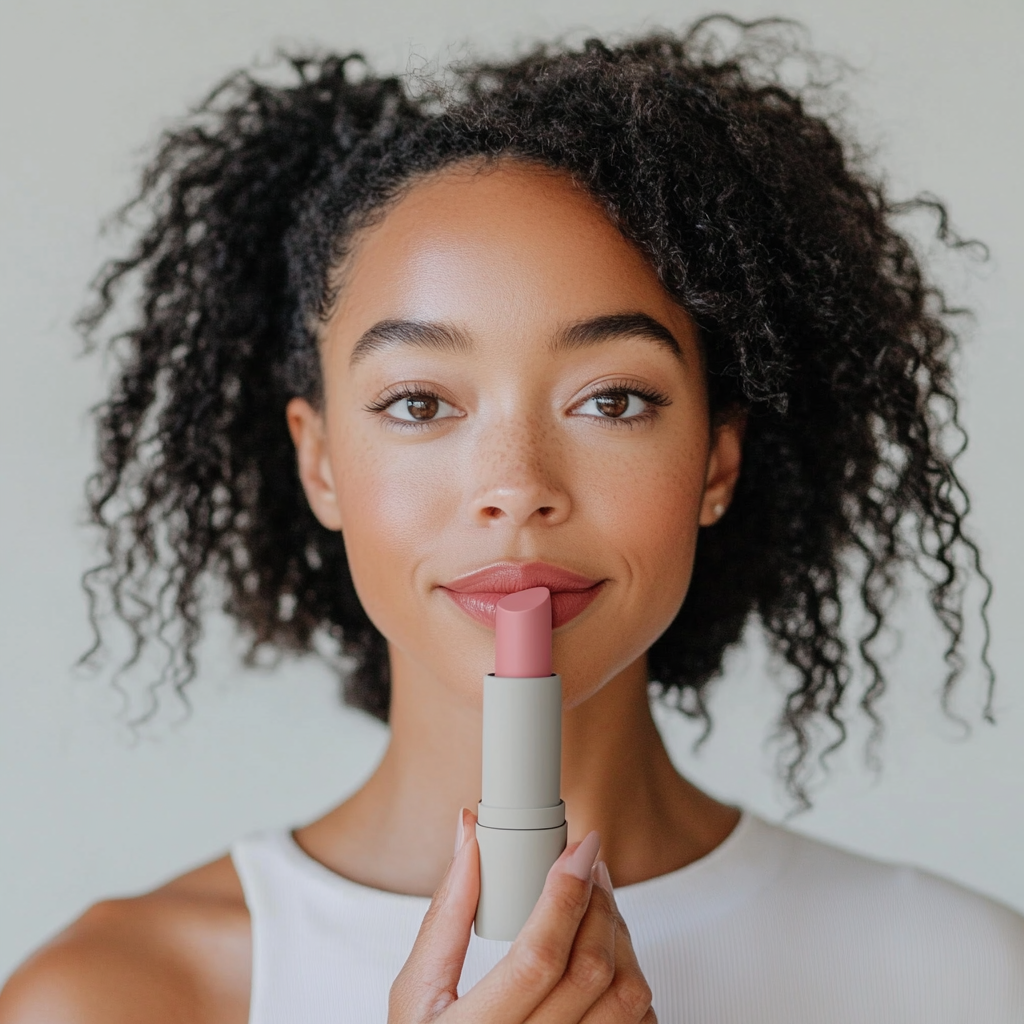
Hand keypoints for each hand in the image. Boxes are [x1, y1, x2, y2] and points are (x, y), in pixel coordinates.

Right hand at [389, 808, 655, 1022]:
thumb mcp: (416, 993)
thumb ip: (445, 915)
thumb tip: (470, 837)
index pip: (537, 957)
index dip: (566, 894)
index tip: (580, 848)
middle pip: (591, 971)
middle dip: (599, 903)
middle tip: (588, 865)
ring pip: (627, 998)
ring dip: (621, 937)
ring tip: (598, 906)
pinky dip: (632, 982)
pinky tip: (608, 961)